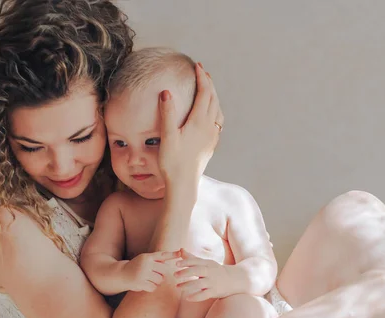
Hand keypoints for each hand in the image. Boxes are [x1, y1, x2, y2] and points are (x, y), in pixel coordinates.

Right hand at [124, 250, 180, 291]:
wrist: (121, 274)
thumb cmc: (137, 266)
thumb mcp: (145, 259)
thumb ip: (158, 258)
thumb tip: (176, 255)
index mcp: (147, 257)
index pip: (162, 255)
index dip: (172, 254)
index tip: (181, 252)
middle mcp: (145, 264)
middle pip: (164, 271)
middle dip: (162, 274)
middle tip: (153, 274)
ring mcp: (142, 273)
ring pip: (160, 280)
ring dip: (156, 282)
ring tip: (147, 279)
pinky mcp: (140, 283)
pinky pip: (153, 287)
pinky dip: (151, 287)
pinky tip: (144, 284)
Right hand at [157, 63, 223, 183]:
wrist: (184, 184)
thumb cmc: (173, 162)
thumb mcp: (167, 136)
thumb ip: (167, 113)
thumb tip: (166, 92)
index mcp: (199, 122)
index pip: (204, 93)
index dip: (202, 78)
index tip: (197, 66)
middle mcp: (209, 127)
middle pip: (213, 99)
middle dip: (208, 83)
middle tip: (202, 72)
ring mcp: (212, 137)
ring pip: (217, 110)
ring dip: (213, 96)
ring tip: (207, 88)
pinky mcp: (211, 145)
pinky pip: (217, 121)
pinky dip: (215, 110)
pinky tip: (211, 113)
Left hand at [174, 249, 237, 301]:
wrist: (234, 279)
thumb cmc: (216, 270)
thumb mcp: (206, 262)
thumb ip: (192, 257)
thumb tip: (180, 249)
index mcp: (207, 264)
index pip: (196, 261)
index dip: (186, 262)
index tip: (176, 264)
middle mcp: (210, 272)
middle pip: (197, 271)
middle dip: (186, 272)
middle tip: (175, 275)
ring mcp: (212, 282)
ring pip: (199, 283)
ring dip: (187, 285)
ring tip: (177, 286)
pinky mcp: (214, 291)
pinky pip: (204, 295)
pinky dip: (195, 297)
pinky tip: (187, 298)